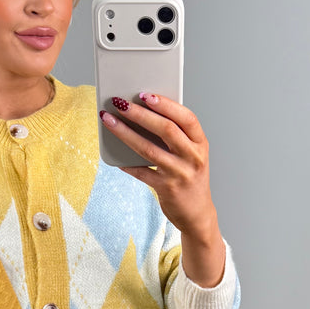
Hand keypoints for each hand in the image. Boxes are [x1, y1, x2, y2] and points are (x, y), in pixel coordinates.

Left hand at [99, 93, 216, 240]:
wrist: (197, 214)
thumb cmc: (189, 177)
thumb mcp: (191, 154)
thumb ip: (175, 136)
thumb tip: (141, 113)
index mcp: (201, 144)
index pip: (186, 118)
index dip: (166, 104)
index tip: (145, 94)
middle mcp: (193, 157)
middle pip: (166, 130)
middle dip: (140, 114)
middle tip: (120, 103)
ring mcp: (180, 174)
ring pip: (149, 149)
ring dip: (125, 132)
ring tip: (109, 120)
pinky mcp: (166, 189)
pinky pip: (141, 172)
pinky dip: (127, 164)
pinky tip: (115, 157)